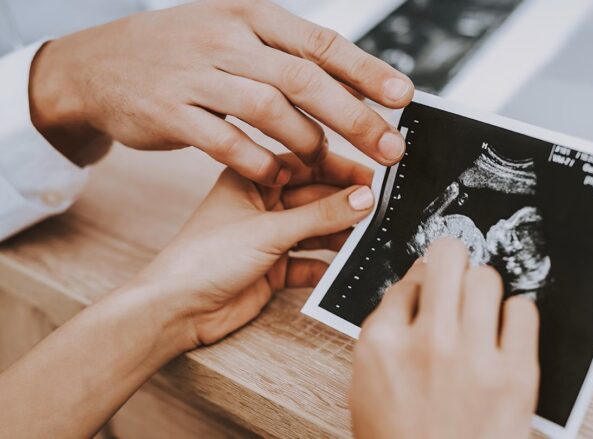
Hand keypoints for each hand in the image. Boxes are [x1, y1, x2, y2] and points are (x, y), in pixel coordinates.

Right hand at [28, 0, 412, 182]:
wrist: (98, 65)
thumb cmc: (181, 52)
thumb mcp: (233, 35)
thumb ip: (285, 57)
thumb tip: (352, 85)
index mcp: (250, 16)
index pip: (320, 42)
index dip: (366, 70)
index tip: (402, 96)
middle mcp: (226, 39)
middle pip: (303, 79)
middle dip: (354, 117)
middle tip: (388, 147)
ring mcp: (195, 75)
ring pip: (268, 109)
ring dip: (306, 142)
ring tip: (324, 162)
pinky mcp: (170, 112)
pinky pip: (226, 142)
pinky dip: (259, 162)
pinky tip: (277, 175)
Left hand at [131, 152, 374, 346]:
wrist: (176, 310)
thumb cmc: (203, 258)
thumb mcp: (269, 230)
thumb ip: (320, 215)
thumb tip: (362, 198)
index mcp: (251, 179)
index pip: (306, 164)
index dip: (341, 169)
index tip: (374, 176)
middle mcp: (262, 205)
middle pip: (315, 198)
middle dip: (345, 204)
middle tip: (380, 208)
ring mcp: (268, 238)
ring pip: (315, 230)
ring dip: (340, 234)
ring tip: (370, 236)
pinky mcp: (273, 269)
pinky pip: (309, 262)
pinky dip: (327, 265)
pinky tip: (345, 266)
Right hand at [350, 239, 539, 438]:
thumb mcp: (367, 386)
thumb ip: (386, 334)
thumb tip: (415, 288)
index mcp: (382, 344)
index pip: (408, 280)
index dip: (422, 284)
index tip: (431, 291)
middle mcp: (426, 342)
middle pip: (448, 258)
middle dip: (452, 262)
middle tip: (457, 276)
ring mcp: (473, 358)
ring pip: (487, 277)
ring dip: (483, 289)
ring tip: (481, 311)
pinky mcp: (516, 376)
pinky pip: (524, 310)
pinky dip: (516, 316)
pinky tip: (505, 333)